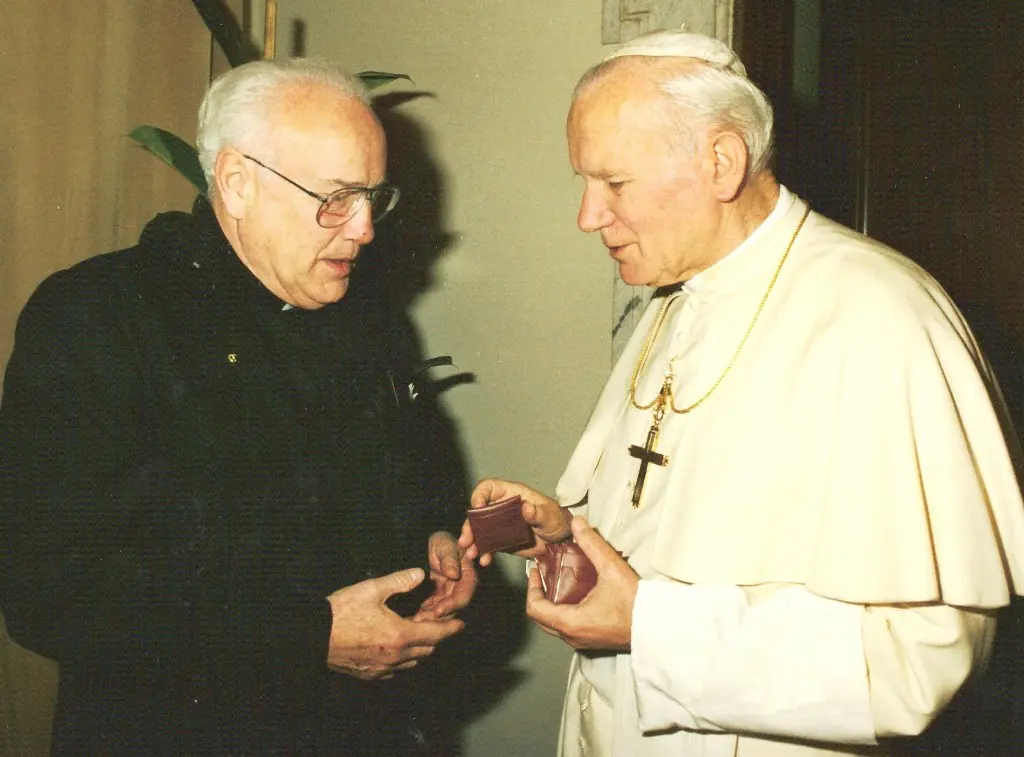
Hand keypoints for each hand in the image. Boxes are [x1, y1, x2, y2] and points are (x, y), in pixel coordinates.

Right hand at [325, 568, 464, 679]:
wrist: (312, 637)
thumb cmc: (341, 611)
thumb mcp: (371, 589)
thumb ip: (399, 581)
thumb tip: (420, 574)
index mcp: (399, 634)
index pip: (435, 634)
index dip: (450, 628)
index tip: (460, 624)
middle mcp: (395, 656)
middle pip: (427, 650)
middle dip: (436, 637)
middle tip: (438, 622)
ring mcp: (382, 668)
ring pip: (413, 661)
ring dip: (420, 648)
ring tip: (418, 632)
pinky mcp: (369, 675)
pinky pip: (396, 669)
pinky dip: (404, 658)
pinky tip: (397, 646)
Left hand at [414, 531, 477, 620]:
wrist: (428, 546)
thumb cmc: (441, 543)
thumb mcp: (445, 546)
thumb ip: (449, 558)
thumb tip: (454, 573)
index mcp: (467, 576)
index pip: (464, 595)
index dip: (453, 605)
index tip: (438, 610)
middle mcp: (460, 589)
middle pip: (453, 609)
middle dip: (439, 617)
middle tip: (421, 619)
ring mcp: (449, 596)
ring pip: (443, 613)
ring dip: (430, 618)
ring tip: (415, 620)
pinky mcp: (438, 600)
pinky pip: (432, 610)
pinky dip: (424, 615)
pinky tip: (412, 618)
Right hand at [459, 478, 572, 565]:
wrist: (561, 540)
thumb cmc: (557, 519)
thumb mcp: (550, 515)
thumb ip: (538, 512)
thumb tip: (526, 507)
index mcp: (512, 495)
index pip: (488, 487)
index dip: (480, 494)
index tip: (477, 507)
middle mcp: (502, 508)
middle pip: (479, 511)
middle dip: (470, 525)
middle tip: (466, 539)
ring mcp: (500, 525)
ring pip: (480, 530)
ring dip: (473, 541)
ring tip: (471, 553)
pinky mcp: (501, 540)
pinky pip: (489, 545)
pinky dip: (485, 552)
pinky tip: (485, 560)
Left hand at [526, 517, 637, 650]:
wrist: (659, 628)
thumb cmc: (636, 604)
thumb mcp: (611, 568)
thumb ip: (592, 544)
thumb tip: (577, 523)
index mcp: (571, 622)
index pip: (534, 608)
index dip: (530, 588)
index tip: (535, 571)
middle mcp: (573, 636)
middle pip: (541, 619)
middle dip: (538, 595)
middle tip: (542, 575)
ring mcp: (583, 642)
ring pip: (554, 625)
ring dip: (551, 605)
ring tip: (558, 582)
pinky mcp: (593, 641)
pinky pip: (569, 629)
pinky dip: (564, 612)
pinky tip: (576, 595)